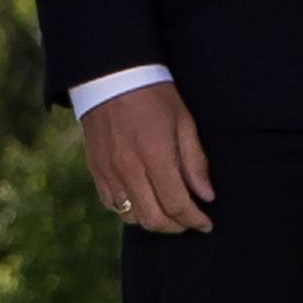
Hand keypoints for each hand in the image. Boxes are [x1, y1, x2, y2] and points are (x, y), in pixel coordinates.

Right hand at [80, 82, 214, 234]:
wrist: (109, 75)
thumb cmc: (152, 94)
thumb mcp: (183, 121)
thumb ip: (194, 161)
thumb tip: (206, 195)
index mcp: (155, 156)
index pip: (177, 205)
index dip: (195, 220)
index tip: (206, 223)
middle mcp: (129, 169)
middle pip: (154, 219)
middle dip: (176, 226)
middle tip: (189, 221)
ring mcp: (109, 171)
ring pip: (131, 217)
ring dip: (152, 220)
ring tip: (166, 211)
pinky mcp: (95, 168)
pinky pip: (111, 203)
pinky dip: (129, 210)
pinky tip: (141, 199)